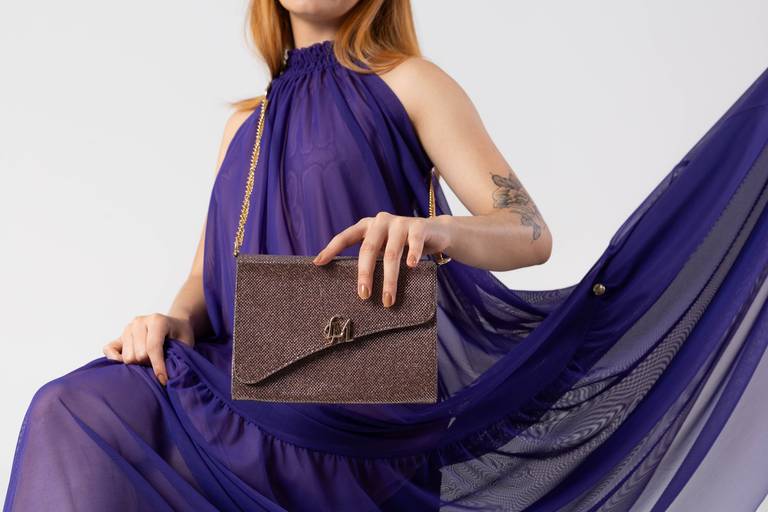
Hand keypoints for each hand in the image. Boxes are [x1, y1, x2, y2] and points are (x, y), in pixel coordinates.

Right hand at [102, 314, 195, 385]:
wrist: (175, 324)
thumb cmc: (180, 335)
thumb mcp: (185, 343)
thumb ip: (177, 356)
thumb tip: (169, 377)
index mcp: (157, 321)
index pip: (152, 348)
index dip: (158, 367)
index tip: (163, 380)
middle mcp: (139, 322)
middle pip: (138, 355)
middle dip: (149, 364)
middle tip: (158, 365)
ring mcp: (127, 328)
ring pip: (127, 357)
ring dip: (138, 364)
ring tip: (148, 361)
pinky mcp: (119, 335)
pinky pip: (108, 349)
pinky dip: (115, 359)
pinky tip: (128, 364)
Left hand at [312, 211, 450, 306]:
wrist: (435, 233)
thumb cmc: (403, 246)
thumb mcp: (384, 250)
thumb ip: (372, 259)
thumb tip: (357, 290)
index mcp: (367, 226)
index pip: (345, 237)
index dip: (331, 249)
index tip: (318, 263)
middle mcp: (381, 222)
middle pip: (368, 249)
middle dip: (365, 274)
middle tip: (363, 295)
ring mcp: (400, 222)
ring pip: (391, 253)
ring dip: (390, 278)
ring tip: (388, 299)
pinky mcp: (419, 226)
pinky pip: (414, 241)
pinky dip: (412, 254)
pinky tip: (410, 266)